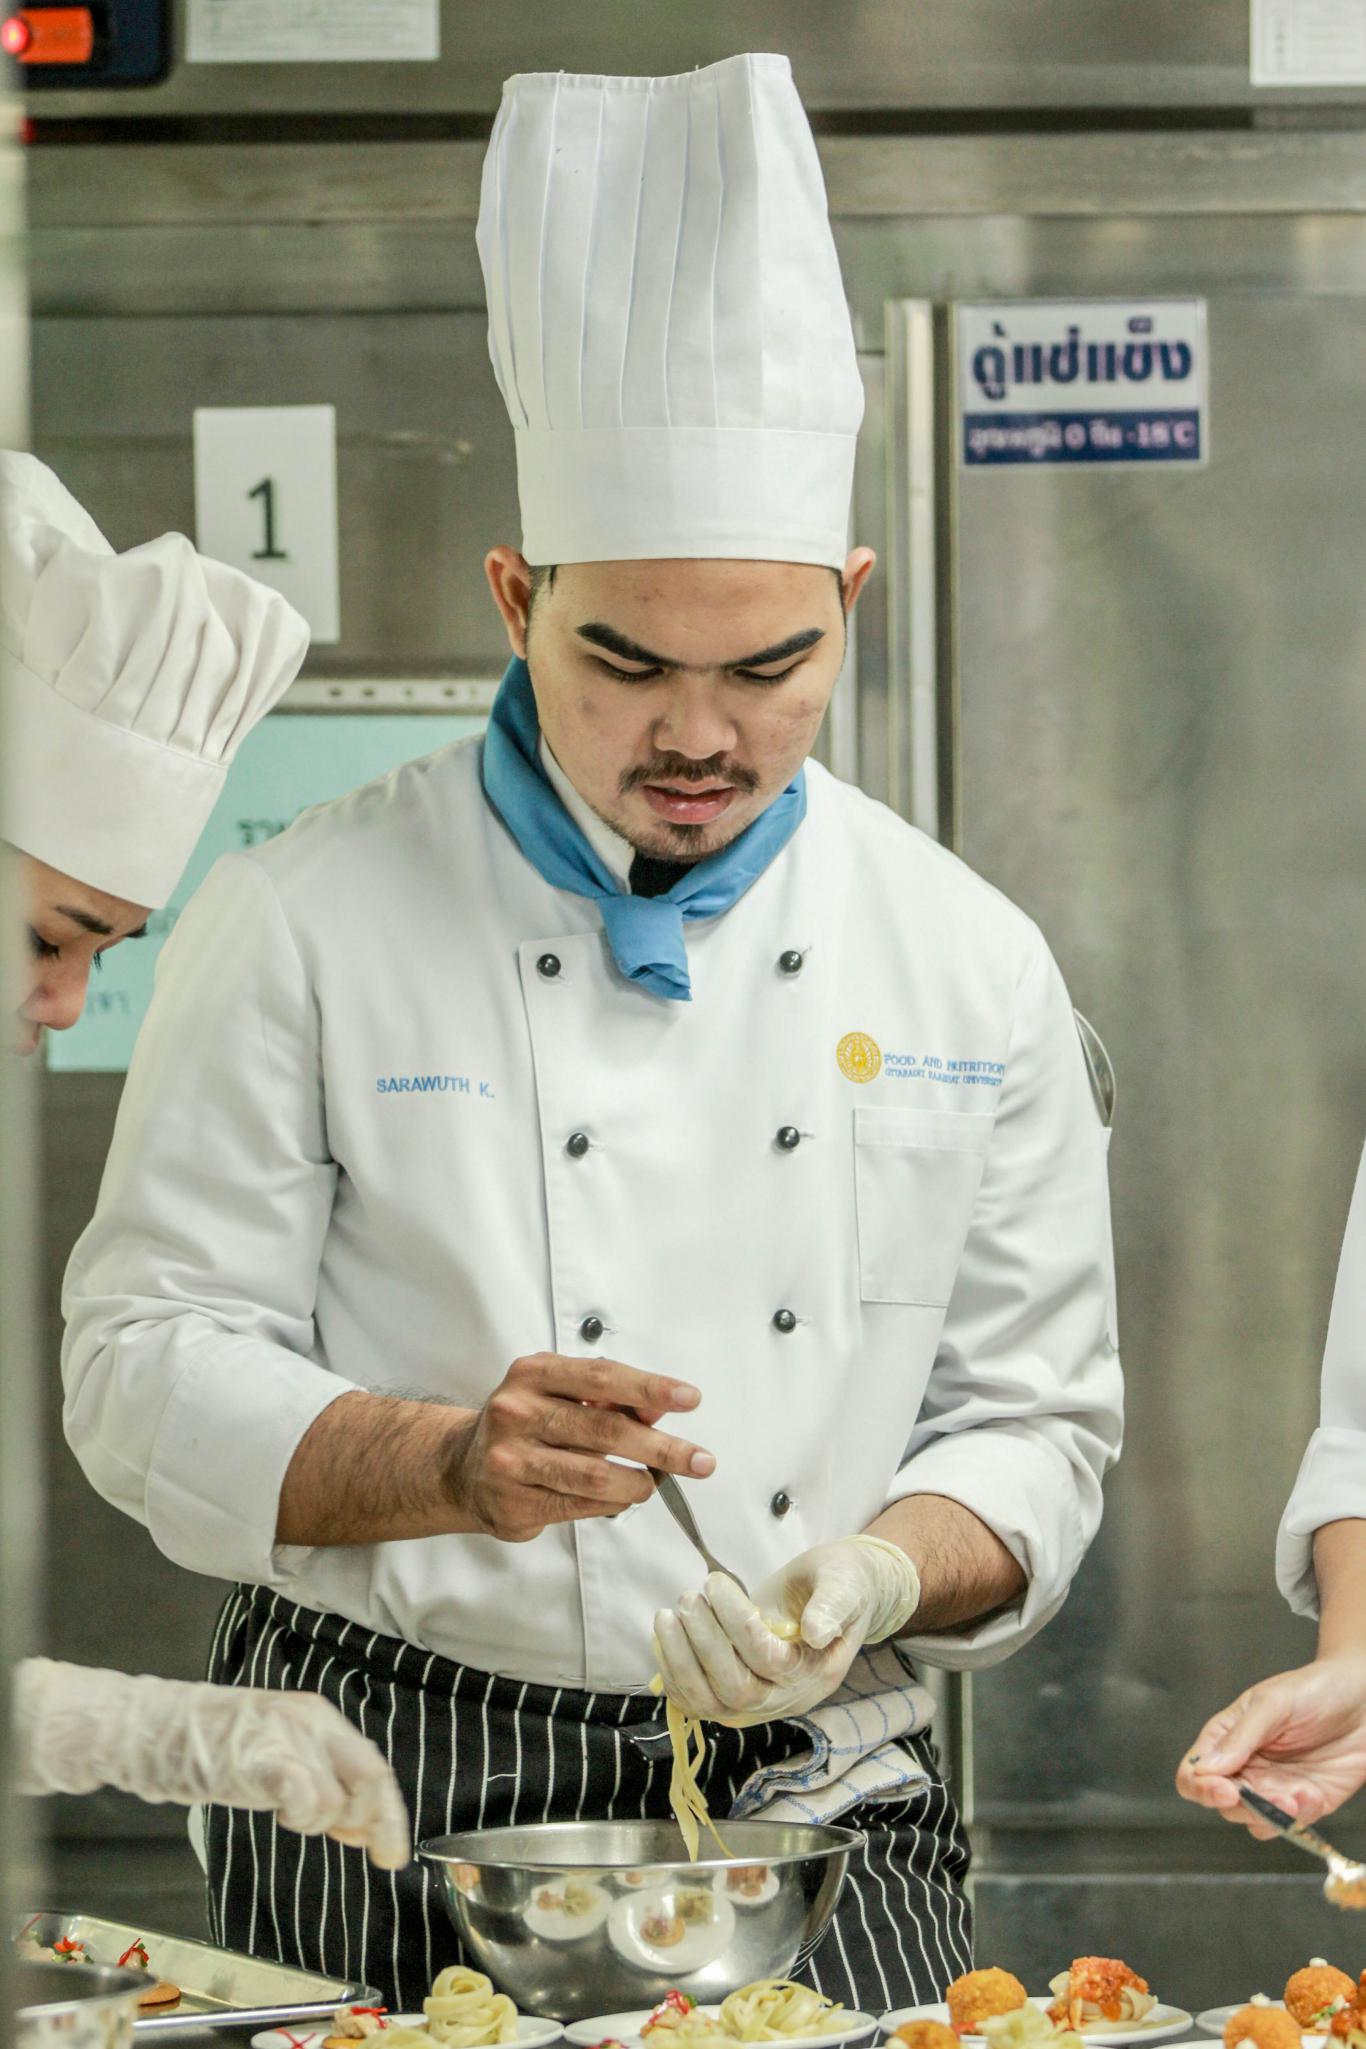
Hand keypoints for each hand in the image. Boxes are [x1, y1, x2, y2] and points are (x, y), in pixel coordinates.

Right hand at [13, 1661, 411, 1868]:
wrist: (157, 1729)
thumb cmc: (215, 1749)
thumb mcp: (280, 1761)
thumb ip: (322, 1786)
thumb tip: (362, 1829)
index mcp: (320, 1718)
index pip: (374, 1765)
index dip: (389, 1813)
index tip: (393, 1852)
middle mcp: (311, 1720)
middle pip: (370, 1776)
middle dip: (373, 1822)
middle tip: (359, 1847)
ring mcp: (284, 1734)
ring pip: (333, 1797)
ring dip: (317, 1822)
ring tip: (288, 1817)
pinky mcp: (255, 1753)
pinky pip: (299, 1785)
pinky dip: (304, 1808)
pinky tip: (286, 1814)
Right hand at [444, 1352, 714, 1542]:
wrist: (462, 1468)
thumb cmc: (526, 1424)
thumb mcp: (562, 1394)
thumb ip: (611, 1396)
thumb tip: (662, 1403)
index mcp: (532, 1374)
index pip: (602, 1376)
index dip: (650, 1387)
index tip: (690, 1398)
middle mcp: (516, 1412)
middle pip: (605, 1428)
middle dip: (661, 1447)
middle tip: (699, 1460)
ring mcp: (510, 1460)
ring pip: (593, 1474)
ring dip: (637, 1483)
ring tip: (654, 1484)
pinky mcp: (512, 1502)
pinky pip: (577, 1506)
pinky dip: (610, 1504)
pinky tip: (622, 1498)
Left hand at [653, 1535, 920, 1725]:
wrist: (837, 1595)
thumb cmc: (841, 1584)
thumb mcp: (846, 1584)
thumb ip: (833, 1606)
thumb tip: (816, 1632)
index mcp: (817, 1671)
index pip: (769, 1659)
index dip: (736, 1622)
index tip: (716, 1582)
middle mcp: (788, 1696)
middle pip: (737, 1689)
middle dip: (704, 1643)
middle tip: (687, 1597)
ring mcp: (760, 1701)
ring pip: (711, 1703)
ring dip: (680, 1662)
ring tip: (666, 1615)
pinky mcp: (735, 1695)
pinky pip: (697, 1701)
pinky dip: (674, 1674)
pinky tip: (665, 1637)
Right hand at [1176, 1655, 1365, 1831]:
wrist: (1365, 1699)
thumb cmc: (1314, 1689)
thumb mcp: (1273, 1704)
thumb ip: (1240, 1736)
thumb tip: (1207, 1768)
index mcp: (1227, 1737)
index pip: (1194, 1772)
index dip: (1201, 1787)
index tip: (1226, 1790)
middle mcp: (1246, 1766)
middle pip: (1223, 1804)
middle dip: (1245, 1806)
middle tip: (1275, 1795)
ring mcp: (1275, 1787)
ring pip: (1255, 1821)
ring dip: (1272, 1817)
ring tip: (1297, 1796)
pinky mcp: (1307, 1802)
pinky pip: (1292, 1824)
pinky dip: (1300, 1818)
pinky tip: (1313, 1793)